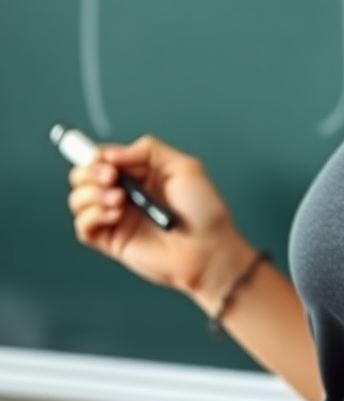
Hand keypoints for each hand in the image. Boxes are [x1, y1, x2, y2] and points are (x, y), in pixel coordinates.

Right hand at [67, 134, 252, 308]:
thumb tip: (111, 152)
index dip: (98, 155)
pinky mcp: (111, 240)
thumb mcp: (184, 167)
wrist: (207, 249)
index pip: (105, 157)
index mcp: (143, 172)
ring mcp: (117, 216)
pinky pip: (83, 226)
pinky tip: (115, 215)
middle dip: (90, 172)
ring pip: (79, 199)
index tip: (104, 159)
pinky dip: (92, 216)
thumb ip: (149, 151)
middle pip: (84, 175)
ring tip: (119, 199)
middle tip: (111, 178)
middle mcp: (127, 192)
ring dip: (92, 194)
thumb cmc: (204, 210)